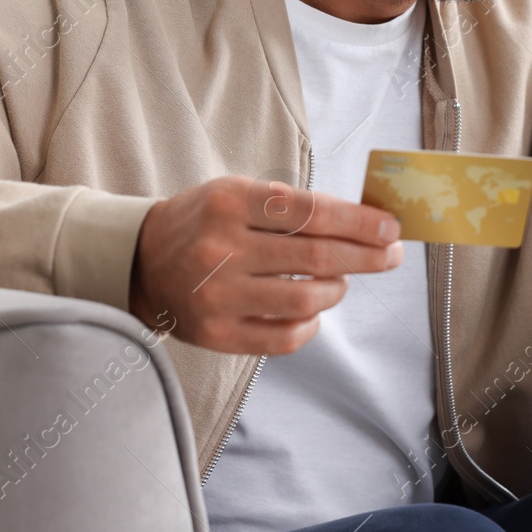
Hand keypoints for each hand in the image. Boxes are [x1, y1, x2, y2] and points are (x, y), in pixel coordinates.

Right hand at [128, 175, 403, 354]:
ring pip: (306, 300)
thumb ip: (294, 207)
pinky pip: (284, 337)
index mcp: (230, 203)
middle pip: (316, 257)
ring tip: (340, 280)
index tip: (391, 227)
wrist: (140, 261)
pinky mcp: (217, 335)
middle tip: (392, 254)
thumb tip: (363, 222)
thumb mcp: (239, 193)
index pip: (311, 212)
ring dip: (337, 289)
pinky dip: (311, 324)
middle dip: (366, 256)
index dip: (359, 221)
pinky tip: (314, 311)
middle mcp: (222, 249)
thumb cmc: (204, 221)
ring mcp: (218, 296)